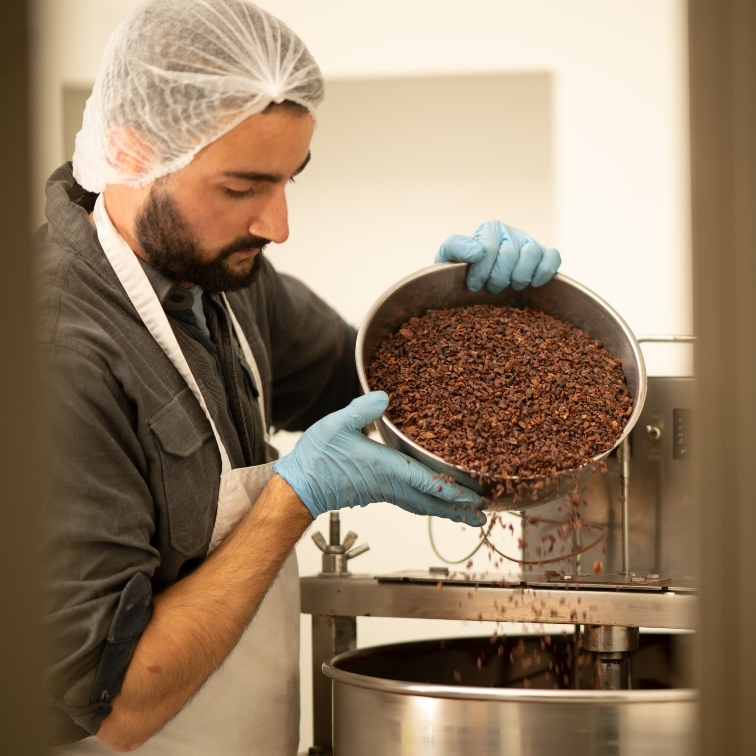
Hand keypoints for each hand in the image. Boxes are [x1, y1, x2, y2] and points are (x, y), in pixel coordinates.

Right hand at [273, 392, 484, 525]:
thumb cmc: (316, 458)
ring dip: (446, 510)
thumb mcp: (337, 424)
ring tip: (465, 514)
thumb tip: (385, 396)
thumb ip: (362, 410)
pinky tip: (431, 500)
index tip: (475, 497)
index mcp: (386, 469)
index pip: (427, 482)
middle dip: (458, 509)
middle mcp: (389, 485)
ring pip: (422, 505)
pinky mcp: (375, 493)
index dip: (454, 490)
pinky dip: (428, 504)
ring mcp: (383, 492)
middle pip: (431, 502)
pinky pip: (410, 503)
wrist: (298, 486)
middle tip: (482, 515)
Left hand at [436, 220, 560, 292]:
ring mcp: (530, 243)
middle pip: (510, 254)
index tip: (473, 286)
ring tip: (510, 285)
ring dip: (519, 277)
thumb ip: (457, 247)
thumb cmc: (461, 268)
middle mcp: (511, 232)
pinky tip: (532, 284)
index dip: (480, 273)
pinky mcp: (545, 255)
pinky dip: (543, 273)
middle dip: (497, 278)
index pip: (488, 249)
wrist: (475, 279)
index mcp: (489, 229)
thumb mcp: (448, 255)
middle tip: (491, 287)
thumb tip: (478, 252)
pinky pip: (553, 258)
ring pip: (532, 254)